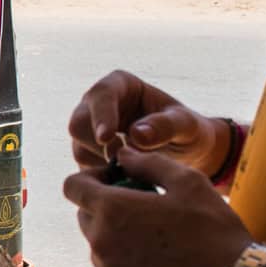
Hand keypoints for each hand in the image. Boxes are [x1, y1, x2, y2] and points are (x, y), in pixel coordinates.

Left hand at [62, 146, 253, 266]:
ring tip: (155, 239)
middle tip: (141, 208)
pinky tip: (158, 264)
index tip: (115, 180)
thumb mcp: (188, 182)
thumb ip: (147, 162)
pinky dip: (126, 265)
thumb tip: (122, 154)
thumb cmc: (214, 230)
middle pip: (85, 216)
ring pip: (98, 246)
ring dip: (116, 237)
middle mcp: (101, 244)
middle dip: (105, 207)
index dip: (91, 178)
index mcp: (112, 210)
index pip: (73, 186)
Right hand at [67, 70, 227, 174]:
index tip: (107, 138)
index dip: (101, 115)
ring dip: (103, 165)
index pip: (100, 95)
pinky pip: (86, 169)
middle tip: (124, 160)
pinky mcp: (90, 155)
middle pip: (78, 123)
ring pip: (79, 149)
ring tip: (134, 172)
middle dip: (97, 145)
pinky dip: (104, 179)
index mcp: (120, 85)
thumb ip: (165, 126)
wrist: (186, 154)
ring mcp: (90, 131)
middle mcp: (98, 105)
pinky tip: (128, 181)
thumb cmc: (188, 132)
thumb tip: (136, 135)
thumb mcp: (186, 126)